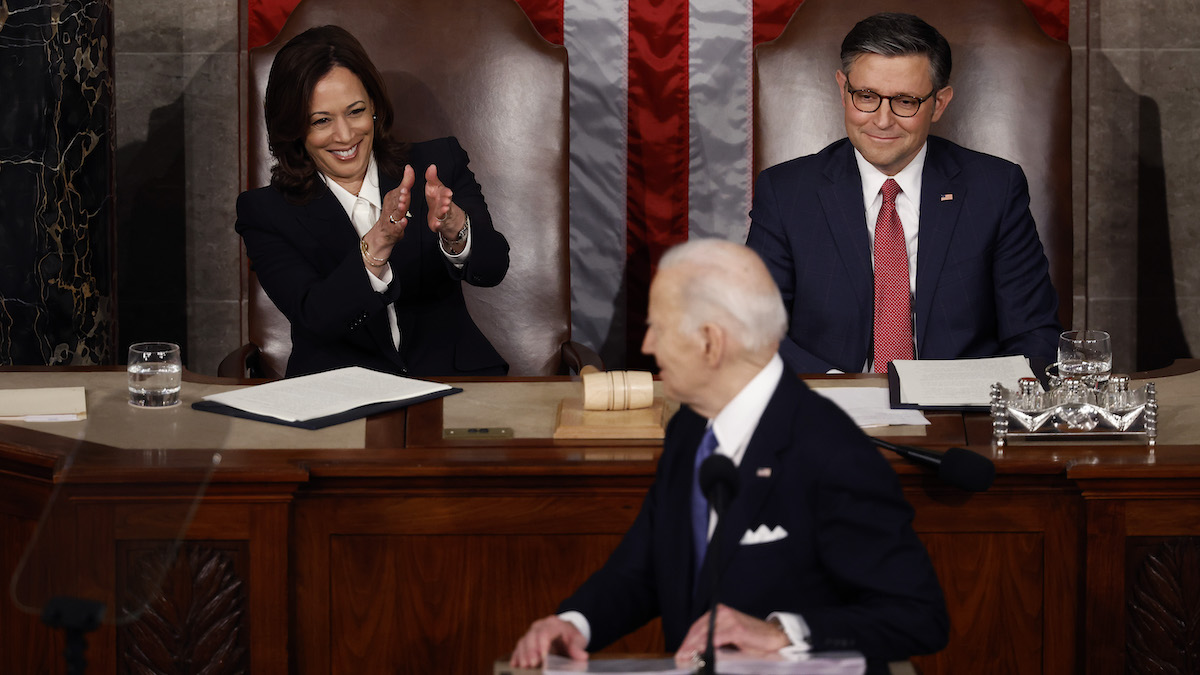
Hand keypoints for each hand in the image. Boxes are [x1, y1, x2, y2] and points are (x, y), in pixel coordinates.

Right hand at [373, 164, 416, 245]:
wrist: (383, 233)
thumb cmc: (392, 212)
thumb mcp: (399, 196)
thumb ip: (406, 182)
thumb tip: (409, 167)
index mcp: (392, 198)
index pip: (399, 191)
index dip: (404, 187)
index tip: (407, 182)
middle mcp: (391, 207)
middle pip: (397, 201)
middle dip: (401, 196)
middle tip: (405, 192)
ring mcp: (391, 219)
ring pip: (396, 213)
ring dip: (399, 209)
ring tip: (403, 205)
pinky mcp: (393, 230)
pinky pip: (397, 227)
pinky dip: (400, 225)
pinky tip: (404, 222)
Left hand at [423, 164, 463, 239]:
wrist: (444, 216)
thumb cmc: (438, 199)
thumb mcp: (435, 187)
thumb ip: (432, 178)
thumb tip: (432, 166)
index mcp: (443, 195)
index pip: (445, 193)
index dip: (447, 193)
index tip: (448, 192)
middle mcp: (445, 205)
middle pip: (446, 203)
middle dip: (446, 203)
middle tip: (446, 202)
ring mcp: (442, 215)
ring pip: (443, 214)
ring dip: (443, 213)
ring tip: (442, 211)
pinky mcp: (438, 224)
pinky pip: (438, 225)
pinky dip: (438, 225)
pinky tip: (435, 224)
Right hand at [509, 615, 587, 668]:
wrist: (564, 632)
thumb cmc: (570, 636)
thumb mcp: (578, 640)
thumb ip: (578, 648)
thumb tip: (582, 656)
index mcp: (553, 623)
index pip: (546, 632)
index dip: (543, 644)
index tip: (543, 657)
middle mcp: (540, 625)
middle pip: (532, 636)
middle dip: (531, 651)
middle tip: (531, 664)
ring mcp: (531, 632)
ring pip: (524, 641)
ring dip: (522, 654)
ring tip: (524, 666)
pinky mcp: (526, 640)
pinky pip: (519, 646)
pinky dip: (516, 655)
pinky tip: (514, 664)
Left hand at [673, 604, 789, 663]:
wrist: (775, 637)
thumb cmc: (753, 640)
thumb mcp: (729, 640)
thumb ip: (714, 643)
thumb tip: (696, 654)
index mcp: (718, 614)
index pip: (696, 628)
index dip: (687, 642)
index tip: (680, 654)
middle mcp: (722, 613)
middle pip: (698, 630)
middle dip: (688, 646)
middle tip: (681, 658)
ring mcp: (729, 619)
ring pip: (705, 634)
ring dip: (694, 647)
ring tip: (687, 658)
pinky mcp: (737, 628)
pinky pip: (717, 638)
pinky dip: (708, 646)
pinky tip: (703, 653)